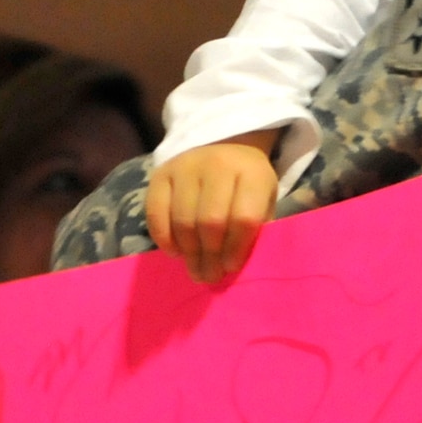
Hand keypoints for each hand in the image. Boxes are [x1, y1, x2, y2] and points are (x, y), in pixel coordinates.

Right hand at [146, 129, 281, 284]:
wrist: (224, 146)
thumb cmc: (247, 184)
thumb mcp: (265, 200)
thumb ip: (258, 228)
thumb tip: (239, 266)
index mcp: (253, 173)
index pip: (244, 218)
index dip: (236, 248)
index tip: (231, 267)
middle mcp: (218, 165)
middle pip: (210, 221)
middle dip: (210, 256)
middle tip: (209, 276)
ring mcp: (186, 167)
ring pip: (183, 220)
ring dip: (189, 252)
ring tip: (195, 269)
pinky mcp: (161, 173)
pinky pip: (156, 213)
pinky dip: (164, 238)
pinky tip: (176, 252)